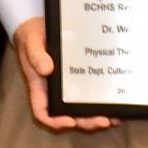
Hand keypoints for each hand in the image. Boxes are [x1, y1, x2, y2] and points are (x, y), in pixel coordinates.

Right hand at [12, 19, 116, 134]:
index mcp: (41, 87)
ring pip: (82, 110)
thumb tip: (48, 70)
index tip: (69, 122)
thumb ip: (36, 55)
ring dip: (97, 116)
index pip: (43, 112)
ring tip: (114, 117)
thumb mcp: (31, 42)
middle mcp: (56, 92)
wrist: (41, 25)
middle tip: (103, 121)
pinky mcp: (82, 79)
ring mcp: (70, 87)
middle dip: (85, 122)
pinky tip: (117, 103)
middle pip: (69, 116)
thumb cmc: (33, 36)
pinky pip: (92, 95)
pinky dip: (104, 103)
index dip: (54, 121)